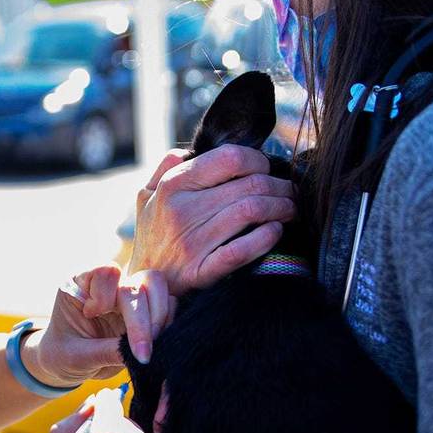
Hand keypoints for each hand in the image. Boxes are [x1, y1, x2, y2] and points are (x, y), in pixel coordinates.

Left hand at [26, 265, 174, 387]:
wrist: (69, 363)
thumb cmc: (64, 355)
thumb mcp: (77, 357)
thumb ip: (105, 352)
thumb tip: (139, 354)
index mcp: (80, 284)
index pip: (104, 271)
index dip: (104, 295)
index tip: (92, 316)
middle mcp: (108, 284)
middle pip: (136, 282)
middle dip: (141, 319)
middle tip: (141, 353)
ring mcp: (129, 294)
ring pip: (157, 286)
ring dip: (159, 318)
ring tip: (148, 350)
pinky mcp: (146, 308)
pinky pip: (169, 303)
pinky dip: (168, 323)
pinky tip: (157, 345)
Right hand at [130, 145, 296, 295]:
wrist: (141, 284)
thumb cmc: (152, 235)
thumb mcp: (147, 195)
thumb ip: (166, 166)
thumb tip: (193, 149)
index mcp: (172, 185)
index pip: (229, 158)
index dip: (257, 160)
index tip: (266, 169)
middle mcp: (181, 210)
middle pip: (249, 185)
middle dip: (279, 186)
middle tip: (290, 191)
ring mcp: (191, 242)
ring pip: (252, 212)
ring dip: (281, 208)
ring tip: (290, 209)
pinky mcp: (201, 271)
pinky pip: (242, 250)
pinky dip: (266, 237)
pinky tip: (276, 231)